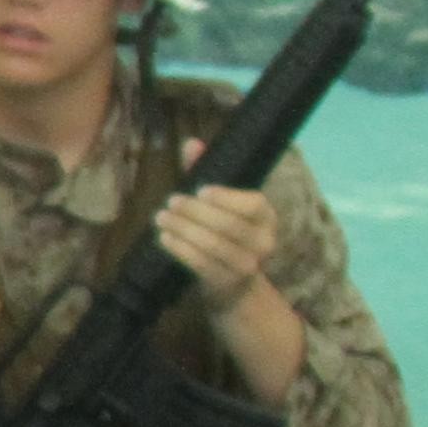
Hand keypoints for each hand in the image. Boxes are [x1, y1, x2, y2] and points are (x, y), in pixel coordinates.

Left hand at [154, 181, 279, 306]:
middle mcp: (263, 241)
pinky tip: (165, 237)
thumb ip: (205, 171)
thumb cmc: (224, 232)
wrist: (235, 283)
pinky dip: (180, 249)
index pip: (253, 204)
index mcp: (266, 217)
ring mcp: (247, 265)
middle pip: (228, 224)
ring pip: (213, 245)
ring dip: (183, 229)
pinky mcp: (226, 282)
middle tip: (171, 202)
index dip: (226, 197)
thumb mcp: (220, 202)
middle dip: (195, 212)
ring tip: (160, 217)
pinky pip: (202, 264)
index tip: (200, 190)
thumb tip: (191, 143)